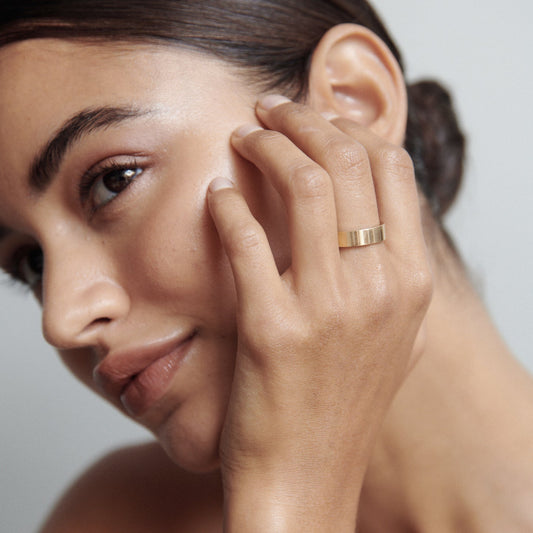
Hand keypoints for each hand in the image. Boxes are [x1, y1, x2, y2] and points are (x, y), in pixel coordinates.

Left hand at [207, 95, 431, 531]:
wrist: (308, 478)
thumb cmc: (344, 403)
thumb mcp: (395, 334)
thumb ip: (392, 270)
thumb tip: (371, 202)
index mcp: (411, 283)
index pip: (392, 169)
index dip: (349, 131)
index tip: (315, 122)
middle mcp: (379, 288)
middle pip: (347, 162)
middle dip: (304, 120)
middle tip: (271, 110)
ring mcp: (327, 309)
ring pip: (302, 184)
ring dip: (266, 144)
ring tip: (243, 134)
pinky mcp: (271, 329)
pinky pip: (245, 239)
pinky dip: (227, 205)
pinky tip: (216, 196)